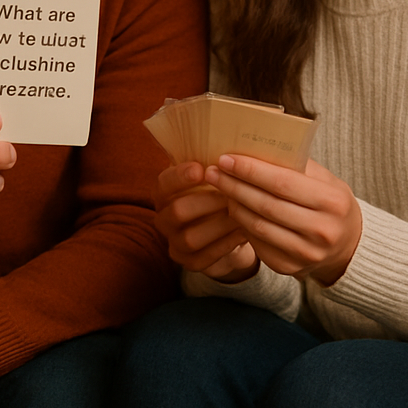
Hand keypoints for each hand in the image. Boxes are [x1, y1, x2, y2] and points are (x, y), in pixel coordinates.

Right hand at [153, 161, 259, 282]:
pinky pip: (204, 258)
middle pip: (178, 211)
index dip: (180, 177)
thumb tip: (229, 145)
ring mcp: (174, 243)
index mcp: (164, 192)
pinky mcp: (189, 263)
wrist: (226, 229)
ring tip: (242, 213)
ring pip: (191, 237)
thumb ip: (213, 163)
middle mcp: (164, 218)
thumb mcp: (213, 176)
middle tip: (232, 193)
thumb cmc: (218, 193)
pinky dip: (225, 245)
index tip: (201, 168)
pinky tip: (244, 233)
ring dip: (219, 225)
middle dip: (208, 202)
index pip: (164, 183)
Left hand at [204, 154, 361, 285]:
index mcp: (332, 202)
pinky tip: (234, 208)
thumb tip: (253, 146)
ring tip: (220, 187)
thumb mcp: (324, 179)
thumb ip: (294, 164)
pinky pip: (257, 243)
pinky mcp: (290, 268)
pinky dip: (242, 224)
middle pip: (266, 205)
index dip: (251, 170)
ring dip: (234, 204)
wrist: (347, 244)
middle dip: (234, 186)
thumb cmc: (329, 202)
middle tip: (213, 171)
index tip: (226, 158)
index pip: (282, 183)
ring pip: (258, 226)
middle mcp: (322, 231)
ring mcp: (306, 253)